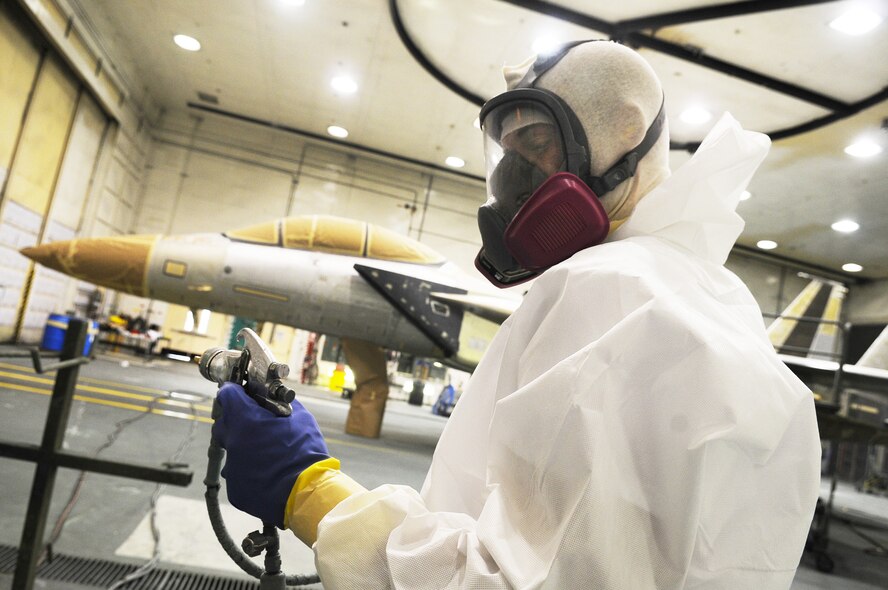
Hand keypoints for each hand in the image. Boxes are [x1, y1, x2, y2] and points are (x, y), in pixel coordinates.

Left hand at [211, 381, 329, 527]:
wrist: (307, 492)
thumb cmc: (306, 453)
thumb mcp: (300, 418)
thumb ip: (282, 404)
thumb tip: (276, 397)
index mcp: (246, 420)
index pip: (227, 395)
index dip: (235, 392)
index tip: (241, 394)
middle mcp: (233, 442)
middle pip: (223, 423)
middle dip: (235, 420)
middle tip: (254, 423)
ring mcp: (231, 468)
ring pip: (232, 450)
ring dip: (244, 447)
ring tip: (266, 453)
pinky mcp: (234, 490)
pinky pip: (238, 473)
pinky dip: (249, 471)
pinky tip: (267, 473)